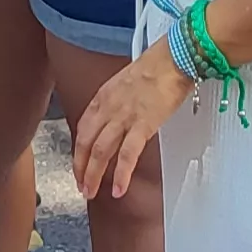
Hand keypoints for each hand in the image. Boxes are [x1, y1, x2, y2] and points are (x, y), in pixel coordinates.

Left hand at [70, 47, 191, 199]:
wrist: (174, 58)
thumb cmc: (156, 67)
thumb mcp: (126, 83)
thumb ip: (118, 101)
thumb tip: (118, 118)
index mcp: (102, 97)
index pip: (82, 129)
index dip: (77, 152)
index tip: (78, 166)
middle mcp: (108, 108)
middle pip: (85, 144)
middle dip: (81, 169)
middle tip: (82, 187)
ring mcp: (124, 117)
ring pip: (100, 152)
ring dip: (94, 175)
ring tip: (92, 193)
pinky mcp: (143, 125)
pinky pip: (127, 155)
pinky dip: (121, 174)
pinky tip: (118, 189)